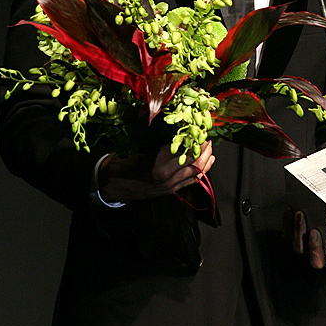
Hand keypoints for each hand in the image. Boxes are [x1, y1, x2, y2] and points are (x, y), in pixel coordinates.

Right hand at [99, 141, 214, 202]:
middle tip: (209, 141)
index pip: (186, 151)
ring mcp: (169, 186)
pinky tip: (205, 167)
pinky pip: (189, 182)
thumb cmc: (127, 161)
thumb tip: (183, 134)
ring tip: (210, 152)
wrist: (115, 182)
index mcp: (159, 164)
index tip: (202, 133)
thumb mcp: (144, 148)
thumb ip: (164, 145)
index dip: (196, 142)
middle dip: (204, 152)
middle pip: (194, 164)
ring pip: (195, 174)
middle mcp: (167, 177)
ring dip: (205, 163)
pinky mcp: (170, 191)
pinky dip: (199, 174)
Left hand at [282, 208, 325, 269]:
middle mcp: (325, 255)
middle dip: (315, 246)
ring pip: (300, 248)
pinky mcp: (295, 239)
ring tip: (301, 216)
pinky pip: (287, 236)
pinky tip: (291, 211)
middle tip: (315, 232)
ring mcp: (308, 248)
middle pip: (318, 260)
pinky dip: (288, 224)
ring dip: (299, 233)